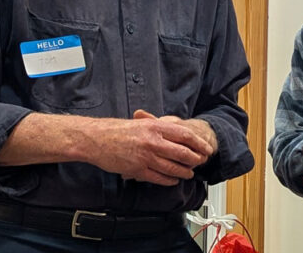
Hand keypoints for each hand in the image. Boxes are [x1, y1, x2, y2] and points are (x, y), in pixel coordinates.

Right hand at [87, 109, 212, 185]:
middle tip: (201, 162)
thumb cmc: (117, 130)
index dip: (199, 144)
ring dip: (184, 172)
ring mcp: (146, 157)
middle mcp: (153, 141)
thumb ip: (159, 126)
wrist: (97, 139)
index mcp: (155, 127)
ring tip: (190, 173)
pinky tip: (174, 180)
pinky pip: (159, 178)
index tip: (206, 149)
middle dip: (195, 159)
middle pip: (183, 153)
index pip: (185, 135)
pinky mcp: (138, 170)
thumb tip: (177, 130)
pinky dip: (169, 180)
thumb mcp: (141, 123)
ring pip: (173, 168)